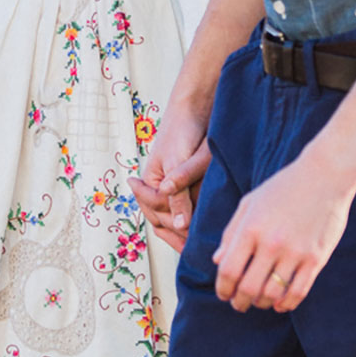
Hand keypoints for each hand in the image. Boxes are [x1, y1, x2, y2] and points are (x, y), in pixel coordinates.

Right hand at [129, 106, 210, 250]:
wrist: (197, 103)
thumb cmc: (183, 128)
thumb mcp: (179, 161)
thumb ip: (178, 191)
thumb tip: (179, 224)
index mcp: (149, 182)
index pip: (158, 213)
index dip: (173, 227)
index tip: (189, 242)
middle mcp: (159, 186)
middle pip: (164, 219)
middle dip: (177, 236)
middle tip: (195, 253)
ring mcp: (173, 185)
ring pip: (175, 216)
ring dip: (184, 231)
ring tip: (199, 248)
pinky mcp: (188, 181)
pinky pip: (187, 206)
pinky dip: (194, 218)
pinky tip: (205, 228)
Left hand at [213, 150, 353, 312]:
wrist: (325, 175)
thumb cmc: (283, 187)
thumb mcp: (250, 202)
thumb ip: (231, 231)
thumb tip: (216, 260)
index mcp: (251, 227)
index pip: (228, 270)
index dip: (223, 288)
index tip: (224, 293)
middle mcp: (271, 242)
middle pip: (248, 288)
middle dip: (239, 302)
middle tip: (238, 304)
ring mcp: (295, 252)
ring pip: (272, 295)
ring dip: (261, 304)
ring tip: (258, 301)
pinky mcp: (315, 259)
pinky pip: (297, 293)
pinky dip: (285, 304)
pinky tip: (279, 303)